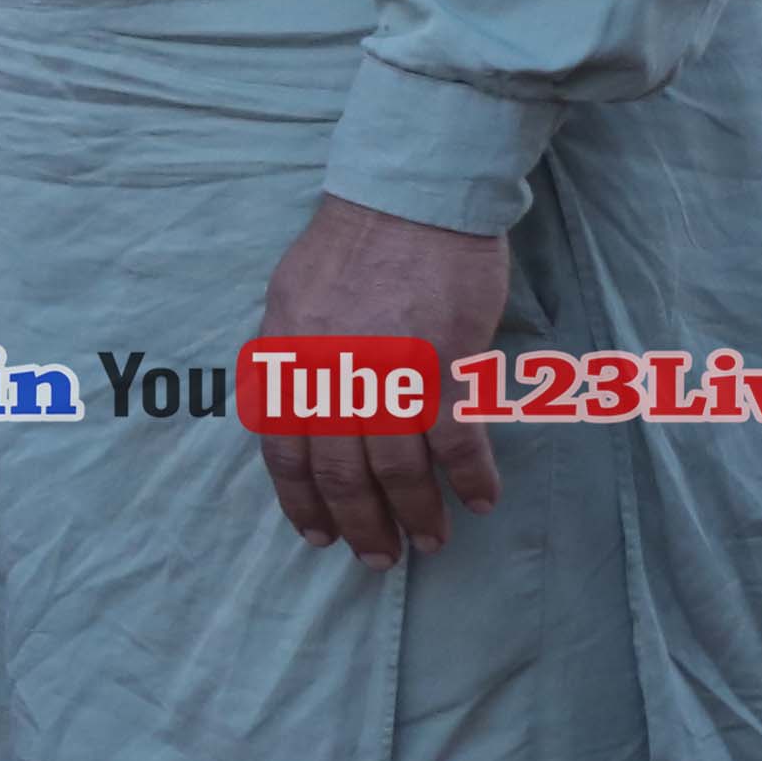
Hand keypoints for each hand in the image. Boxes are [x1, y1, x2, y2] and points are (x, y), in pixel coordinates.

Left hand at [248, 190, 509, 565]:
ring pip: (397, 467)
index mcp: (286, 362)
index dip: (301, 501)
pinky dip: (470, 476)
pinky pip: (456, 438)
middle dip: (360, 524)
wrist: (407, 202)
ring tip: (429, 542)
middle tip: (377, 559)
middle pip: (341, 472)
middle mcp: (328, 376)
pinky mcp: (441, 363)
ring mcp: (384, 373)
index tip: (317, 536)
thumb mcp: (288, 300)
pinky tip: (479, 502)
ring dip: (416, 513)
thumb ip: (285, 360)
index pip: (284, 452)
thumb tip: (282, 407)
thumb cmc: (350, 246)